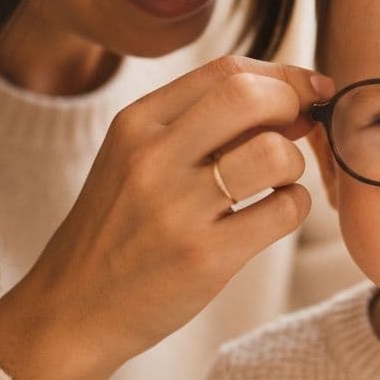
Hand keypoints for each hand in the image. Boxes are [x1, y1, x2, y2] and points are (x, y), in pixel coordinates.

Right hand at [0, 55, 333, 379]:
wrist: (72, 309)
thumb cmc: (121, 228)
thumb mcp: (136, 159)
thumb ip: (201, 123)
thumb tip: (294, 100)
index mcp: (136, 123)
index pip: (227, 70)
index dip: (283, 76)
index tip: (307, 92)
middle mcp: (153, 158)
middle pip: (252, 97)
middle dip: (293, 107)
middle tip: (299, 132)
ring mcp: (178, 209)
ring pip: (275, 154)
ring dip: (294, 163)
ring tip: (276, 182)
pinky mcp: (205, 257)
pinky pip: (284, 210)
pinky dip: (295, 206)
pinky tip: (272, 215)